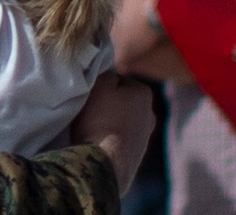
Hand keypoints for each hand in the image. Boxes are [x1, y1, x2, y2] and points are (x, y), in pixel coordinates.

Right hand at [70, 71, 154, 195]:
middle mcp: (150, 113)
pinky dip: (109, 137)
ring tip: (90, 126)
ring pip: (120, 119)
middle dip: (106, 102)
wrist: (104, 164)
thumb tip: (107, 71)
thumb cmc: (100, 120)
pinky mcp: (136, 155)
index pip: (117, 78)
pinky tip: (97, 141)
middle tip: (86, 108)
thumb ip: (104, 71)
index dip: (99, 83)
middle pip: (120, 99)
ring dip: (108, 120)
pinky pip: (119, 137)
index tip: (86, 92)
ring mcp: (145, 137)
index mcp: (144, 93)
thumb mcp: (98, 84)